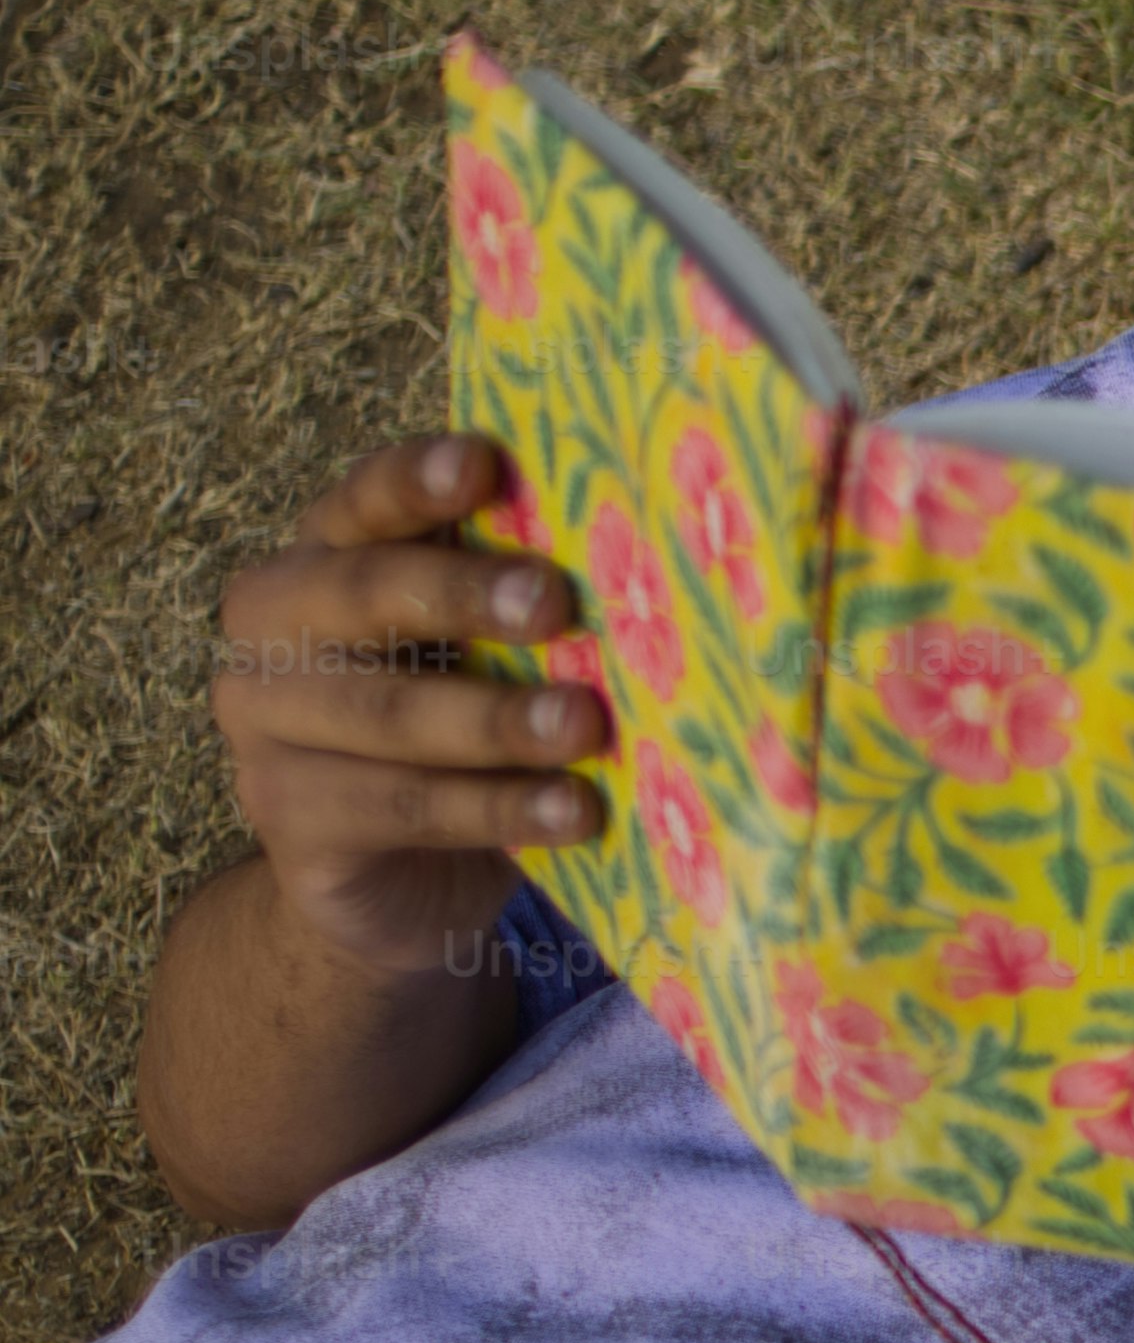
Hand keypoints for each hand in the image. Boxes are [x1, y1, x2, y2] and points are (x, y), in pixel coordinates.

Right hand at [209, 432, 610, 980]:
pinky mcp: (291, 821)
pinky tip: (570, 810)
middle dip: (462, 594)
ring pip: (386, 712)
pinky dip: (495, 809)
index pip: (365, 500)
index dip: (416, 481)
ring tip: (585, 726)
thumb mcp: (495, 653)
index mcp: (329, 556)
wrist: (399, 879)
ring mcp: (266, 726)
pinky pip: (399, 808)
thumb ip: (531, 603)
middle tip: (554, 603)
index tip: (483, 462)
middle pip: (364, 595)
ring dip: (494, 719)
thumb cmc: (470, 726)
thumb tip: (659, 562)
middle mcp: (278, 627)